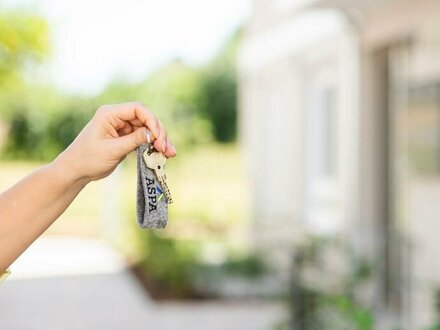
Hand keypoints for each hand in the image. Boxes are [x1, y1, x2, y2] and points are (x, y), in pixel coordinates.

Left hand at [54, 102, 176, 182]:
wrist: (76, 171)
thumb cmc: (88, 159)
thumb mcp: (112, 150)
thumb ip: (133, 140)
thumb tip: (152, 134)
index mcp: (109, 114)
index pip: (137, 109)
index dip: (151, 120)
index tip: (157, 137)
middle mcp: (118, 117)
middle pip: (146, 118)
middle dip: (158, 132)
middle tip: (165, 148)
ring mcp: (123, 127)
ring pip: (148, 129)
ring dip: (160, 140)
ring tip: (170, 153)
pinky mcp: (127, 137)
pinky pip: (145, 138)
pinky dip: (154, 146)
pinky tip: (163, 154)